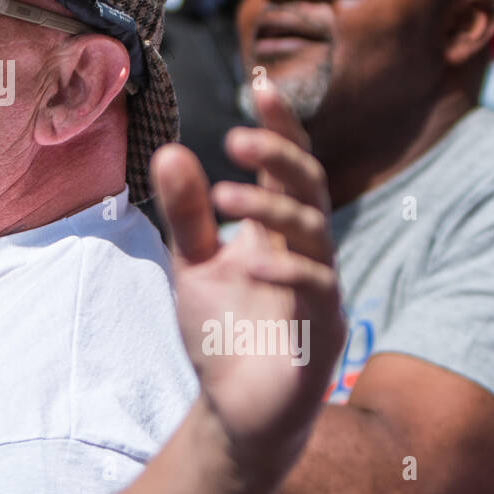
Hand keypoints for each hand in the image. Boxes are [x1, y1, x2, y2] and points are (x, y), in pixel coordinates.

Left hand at [157, 79, 345, 470]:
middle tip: (237, 134)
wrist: (233, 409)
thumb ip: (185, 213)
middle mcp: (305, 250)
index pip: (285, 166)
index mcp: (276, 229)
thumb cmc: (222, 331)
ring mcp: (320, 289)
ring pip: (315, 232)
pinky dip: (286, 273)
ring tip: (223, 196)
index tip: (261, 83)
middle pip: (309, 186)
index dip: (280, 126)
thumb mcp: (192, 264)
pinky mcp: (323, 331)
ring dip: (270, 209)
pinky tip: (250, 263)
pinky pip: (317, 290)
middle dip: (280, 154)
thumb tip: (169, 149)